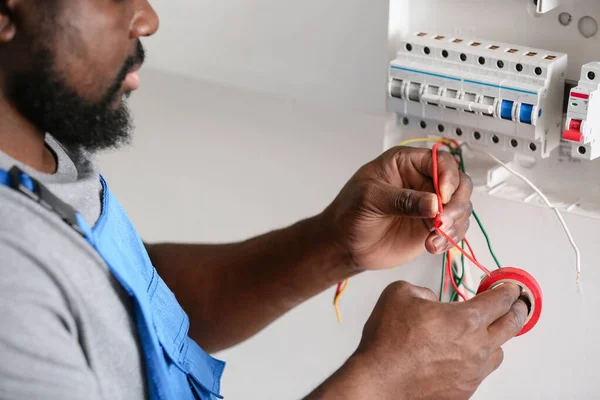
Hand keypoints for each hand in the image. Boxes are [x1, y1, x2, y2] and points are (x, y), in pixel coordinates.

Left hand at [323, 146, 472, 269]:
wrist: (343, 243)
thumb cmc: (349, 212)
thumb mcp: (370, 198)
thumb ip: (402, 199)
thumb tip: (433, 203)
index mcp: (407, 163)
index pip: (440, 161)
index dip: (448, 176)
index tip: (443, 196)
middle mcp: (423, 181)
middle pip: (459, 183)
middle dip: (456, 202)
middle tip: (442, 221)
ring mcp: (430, 205)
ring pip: (461, 207)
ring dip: (455, 223)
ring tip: (435, 237)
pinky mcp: (432, 227)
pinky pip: (454, 229)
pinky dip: (450, 238)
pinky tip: (433, 246)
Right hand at [351, 281, 527, 399]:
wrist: (379, 381)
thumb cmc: (388, 342)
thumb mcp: (400, 293)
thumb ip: (423, 289)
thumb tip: (431, 299)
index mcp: (465, 319)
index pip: (500, 300)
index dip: (508, 289)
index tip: (509, 286)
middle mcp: (476, 347)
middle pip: (512, 325)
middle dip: (518, 310)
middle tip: (518, 304)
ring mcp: (472, 372)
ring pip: (498, 352)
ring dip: (497, 338)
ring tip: (489, 331)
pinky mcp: (463, 391)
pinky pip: (480, 373)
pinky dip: (478, 360)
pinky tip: (463, 355)